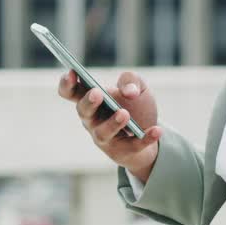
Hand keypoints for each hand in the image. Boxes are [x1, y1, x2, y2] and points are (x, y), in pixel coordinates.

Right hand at [57, 69, 161, 183]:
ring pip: (103, 133)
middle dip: (89, 102)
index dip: (67, 83)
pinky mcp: (123, 152)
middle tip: (97, 93)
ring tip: (124, 113)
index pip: (70, 92)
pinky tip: (158, 130)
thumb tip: (129, 92)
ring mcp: (105, 138)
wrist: (150, 133)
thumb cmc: (136, 106)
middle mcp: (92, 120)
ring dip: (112, 123)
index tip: (72, 72)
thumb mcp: (137, 87)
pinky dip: (145, 139)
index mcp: (91, 100)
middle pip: (83, 111)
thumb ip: (132, 80)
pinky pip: (132, 146)